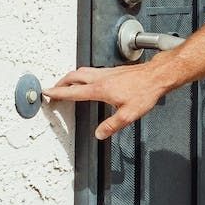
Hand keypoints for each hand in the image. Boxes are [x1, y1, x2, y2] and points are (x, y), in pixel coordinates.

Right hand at [43, 63, 168, 139]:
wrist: (157, 75)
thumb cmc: (145, 92)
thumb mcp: (128, 115)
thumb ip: (111, 125)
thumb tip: (99, 134)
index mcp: (100, 89)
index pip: (73, 91)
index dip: (57, 93)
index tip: (47, 92)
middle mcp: (101, 78)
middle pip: (73, 76)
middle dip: (60, 83)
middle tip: (53, 88)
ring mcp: (107, 72)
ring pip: (82, 71)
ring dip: (71, 77)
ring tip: (67, 84)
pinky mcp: (114, 71)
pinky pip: (92, 71)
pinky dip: (83, 75)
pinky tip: (89, 80)